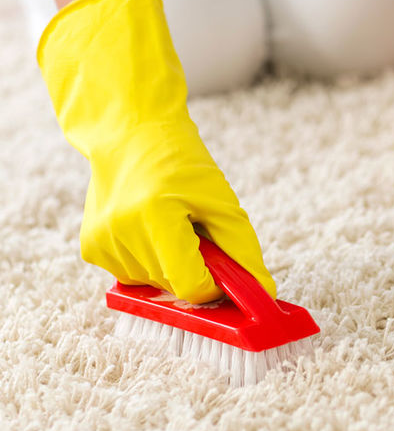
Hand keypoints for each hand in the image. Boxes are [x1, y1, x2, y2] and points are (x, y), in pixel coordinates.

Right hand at [38, 0, 274, 303]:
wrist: (132, 136)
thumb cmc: (183, 166)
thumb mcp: (223, 202)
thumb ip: (243, 252)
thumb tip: (264, 294)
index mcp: (156, 218)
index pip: (191, 287)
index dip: (214, 285)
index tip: (224, 270)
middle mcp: (121, 234)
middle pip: (173, 288)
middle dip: (195, 270)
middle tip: (196, 232)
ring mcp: (102, 244)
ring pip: (154, 285)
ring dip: (171, 265)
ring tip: (170, 224)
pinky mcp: (91, 249)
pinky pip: (132, 277)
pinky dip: (150, 261)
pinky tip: (149, 228)